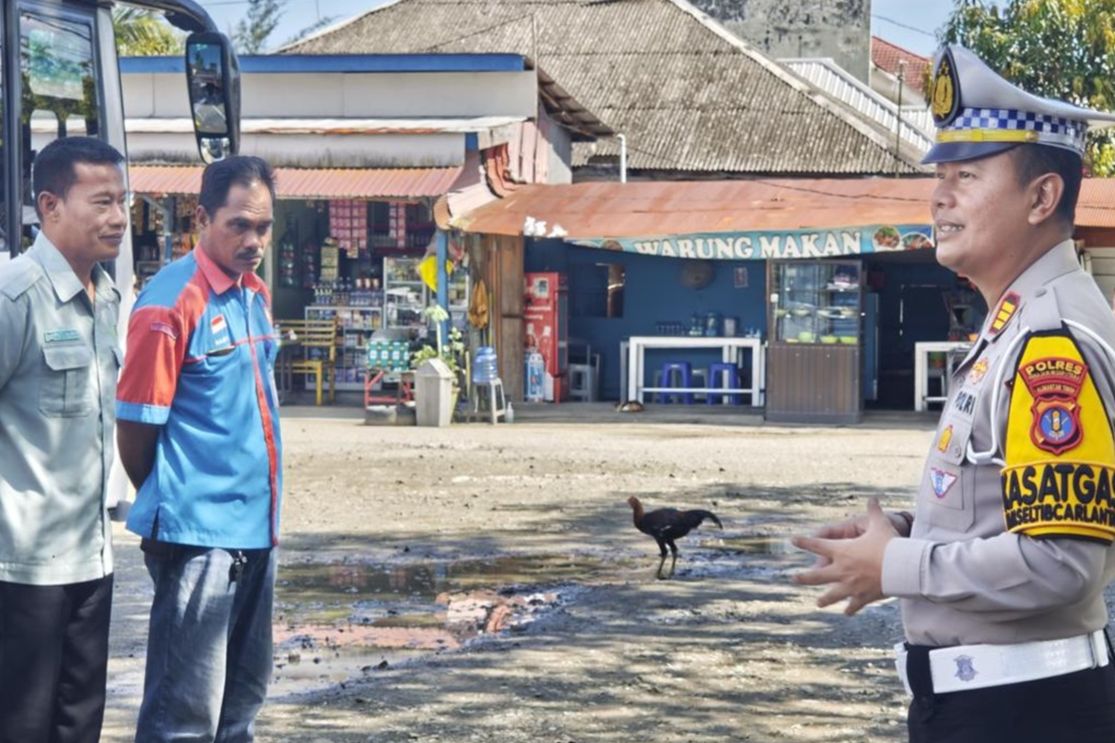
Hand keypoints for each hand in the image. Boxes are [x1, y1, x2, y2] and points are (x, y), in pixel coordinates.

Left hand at [791, 498, 897, 615]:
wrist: (902, 569)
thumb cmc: (889, 545)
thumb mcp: (880, 524)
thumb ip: (874, 510)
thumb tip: (873, 497)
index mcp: (841, 551)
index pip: (816, 545)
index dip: (803, 542)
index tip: (793, 540)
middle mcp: (841, 570)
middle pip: (816, 576)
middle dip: (803, 578)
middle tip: (793, 578)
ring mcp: (850, 586)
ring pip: (831, 595)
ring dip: (824, 600)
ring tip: (818, 603)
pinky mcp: (862, 598)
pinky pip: (853, 606)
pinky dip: (850, 609)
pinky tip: (846, 613)